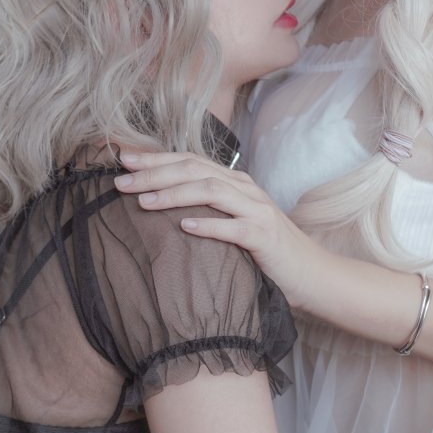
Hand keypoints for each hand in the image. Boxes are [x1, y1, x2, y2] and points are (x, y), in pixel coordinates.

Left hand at [114, 149, 323, 307]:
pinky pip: (233, 228)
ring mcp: (257, 210)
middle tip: (121, 182)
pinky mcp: (264, 237)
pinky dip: (208, 226)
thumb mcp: (232, 222)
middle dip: (154, 174)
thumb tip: (159, 203)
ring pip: (210, 192)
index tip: (122, 161)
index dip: (155, 159)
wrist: (311, 274)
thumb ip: (206, 209)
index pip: (189, 161)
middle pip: (194, 171)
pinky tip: (184, 227)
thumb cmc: (265, 252)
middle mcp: (245, 189)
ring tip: (143, 202)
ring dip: (174, 195)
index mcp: (234, 183)